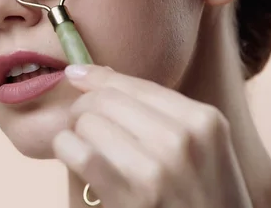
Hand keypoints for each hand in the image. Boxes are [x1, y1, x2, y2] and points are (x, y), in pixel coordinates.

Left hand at [52, 64, 252, 207]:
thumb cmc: (201, 198)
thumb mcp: (201, 149)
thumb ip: (156, 113)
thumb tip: (94, 74)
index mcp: (204, 120)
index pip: (134, 83)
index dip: (98, 77)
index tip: (77, 75)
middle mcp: (183, 139)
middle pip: (106, 100)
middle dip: (84, 107)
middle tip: (84, 125)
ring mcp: (156, 168)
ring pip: (88, 122)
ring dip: (76, 133)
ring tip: (86, 148)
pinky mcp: (129, 195)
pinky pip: (77, 151)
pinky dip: (66, 149)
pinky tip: (74, 159)